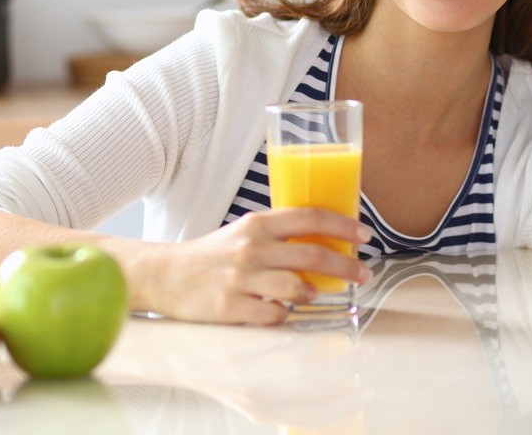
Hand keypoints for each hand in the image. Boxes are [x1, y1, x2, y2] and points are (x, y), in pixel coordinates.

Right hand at [143, 208, 371, 324]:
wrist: (166, 275)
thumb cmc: (213, 255)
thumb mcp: (245, 233)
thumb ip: (279, 235)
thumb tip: (327, 241)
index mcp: (258, 224)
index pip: (311, 217)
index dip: (343, 225)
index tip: (365, 236)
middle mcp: (252, 248)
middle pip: (313, 254)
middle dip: (346, 265)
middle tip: (363, 274)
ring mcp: (240, 278)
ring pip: (296, 287)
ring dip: (313, 292)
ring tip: (315, 294)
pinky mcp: (229, 306)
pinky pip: (272, 314)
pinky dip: (284, 315)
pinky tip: (283, 312)